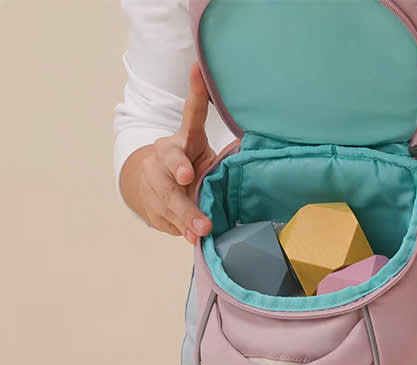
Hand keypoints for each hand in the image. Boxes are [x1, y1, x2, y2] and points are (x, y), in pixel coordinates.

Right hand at [137, 63, 216, 243]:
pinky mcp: (152, 209)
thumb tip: (266, 149)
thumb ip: (225, 154)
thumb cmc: (189, 167)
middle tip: (189, 178)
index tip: (198, 73)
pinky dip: (181, 230)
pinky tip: (192, 239)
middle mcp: (164, 158)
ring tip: (199, 231)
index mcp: (183, 139)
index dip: (196, 95)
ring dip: (185, 215)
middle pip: (171, 164)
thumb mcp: (204, 154)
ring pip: (169, 199)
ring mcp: (155, 185)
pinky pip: (168, 221)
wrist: (149, 187)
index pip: (191, 114)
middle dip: (179, 170)